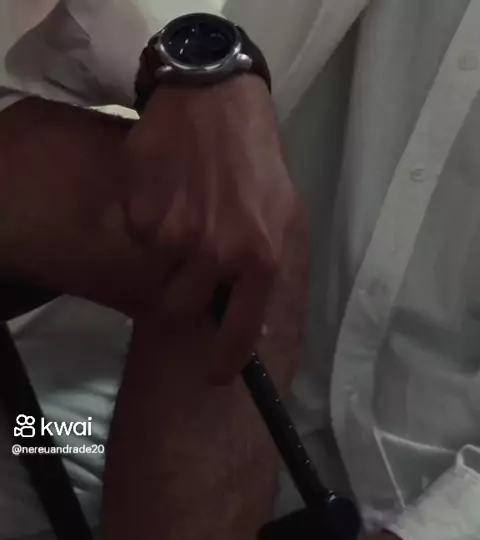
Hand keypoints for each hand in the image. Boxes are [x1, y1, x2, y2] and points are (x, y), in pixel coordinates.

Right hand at [124, 75, 304, 381]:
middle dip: (184, 291)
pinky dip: (149, 220)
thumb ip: (269, 268)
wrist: (214, 98)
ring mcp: (175, 234)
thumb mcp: (284, 214)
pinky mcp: (141, 213)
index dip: (224, 362)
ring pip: (158, 272)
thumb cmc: (257, 159)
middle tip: (194, 259)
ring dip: (168, 253)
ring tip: (187, 213)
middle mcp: (216, 254)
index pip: (240, 331)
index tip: (213, 376)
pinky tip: (168, 191)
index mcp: (260, 258)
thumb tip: (261, 322)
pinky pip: (138, 237)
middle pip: (182, 308)